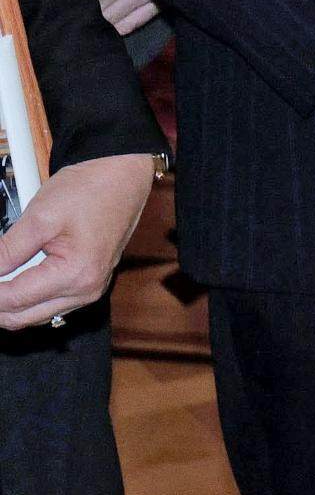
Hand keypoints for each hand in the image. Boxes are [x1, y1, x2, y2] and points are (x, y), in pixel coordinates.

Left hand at [0, 154, 156, 328]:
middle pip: (20, 317)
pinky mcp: (88, 284)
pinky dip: (26, 298)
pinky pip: (48, 305)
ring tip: (0, 274)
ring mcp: (90, 290)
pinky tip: (15, 278)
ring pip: (33, 316)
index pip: (12, 299)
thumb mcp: (39, 217)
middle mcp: (86, 290)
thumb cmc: (91, 190)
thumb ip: (6, 250)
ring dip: (9, 302)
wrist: (123, 177)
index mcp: (76, 275)